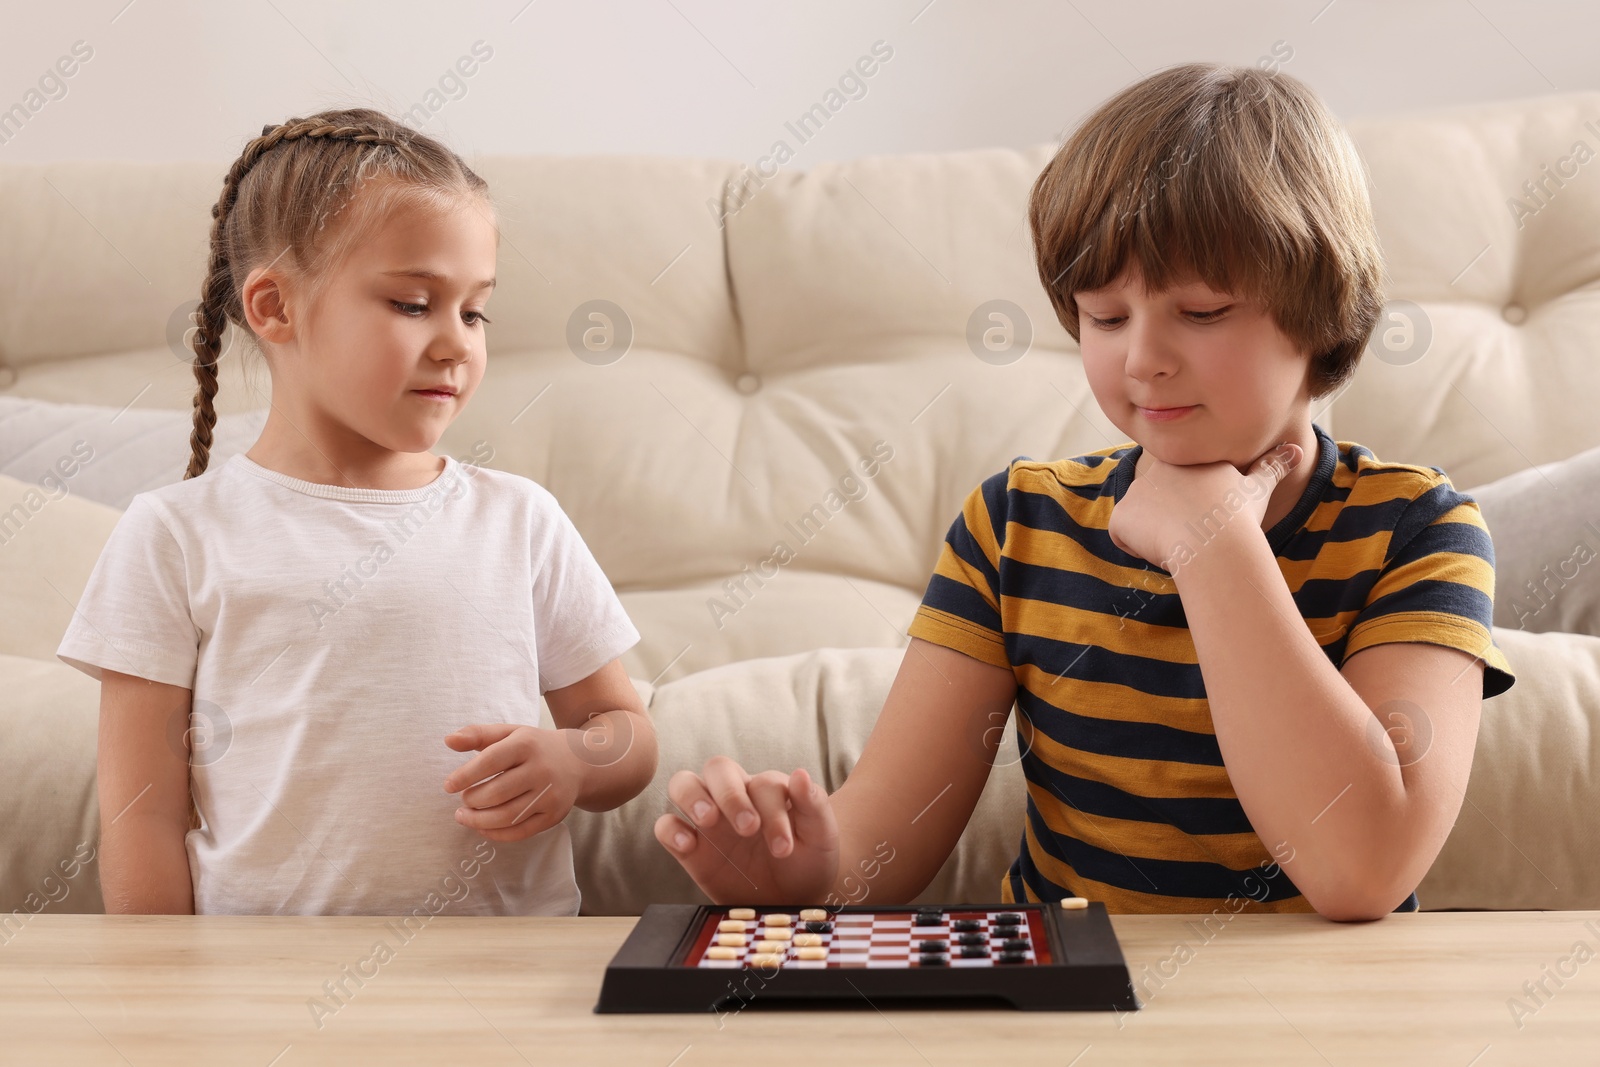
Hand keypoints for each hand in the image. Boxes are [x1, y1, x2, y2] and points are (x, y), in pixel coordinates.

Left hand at [444, 724, 581, 841]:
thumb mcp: (510, 733)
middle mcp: (541, 770)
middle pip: (497, 793)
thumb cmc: (535, 747)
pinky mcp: (554, 816)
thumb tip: (448, 740)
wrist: (580, 762)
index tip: (448, 785)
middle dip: (472, 800)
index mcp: (527, 744)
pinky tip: (483, 828)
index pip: (491, 761)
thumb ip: (478, 734)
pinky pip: (521, 831)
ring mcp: (550, 795)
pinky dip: (496, 834)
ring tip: (464, 816)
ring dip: (479, 821)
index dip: (465, 775)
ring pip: (507, 816)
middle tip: (463, 800)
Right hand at [653, 757, 840, 904]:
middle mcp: (735, 797)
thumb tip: (800, 774)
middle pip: (717, 768)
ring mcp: (708, 821)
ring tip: (708, 820)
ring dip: (692, 796)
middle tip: (748, 829)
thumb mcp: (821, 837)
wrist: (791, 900)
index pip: (763, 784)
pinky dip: (670, 830)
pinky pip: (665, 826)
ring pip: (684, 783)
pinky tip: (687, 844)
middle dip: (730, 794)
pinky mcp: (689, 847)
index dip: (773, 812)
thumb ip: (813, 805)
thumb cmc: (807, 863)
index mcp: (768, 790)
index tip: (784, 849)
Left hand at [1109, 441, 1301, 570]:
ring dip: (1154, 533)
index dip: (1190, 505)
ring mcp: (1134, 491)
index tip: (1205, 517)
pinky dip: (1136, 547)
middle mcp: (1154, 468)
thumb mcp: (1258, 488)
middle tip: (1196, 533)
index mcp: (1185, 458)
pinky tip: (1162, 550)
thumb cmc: (1239, 518)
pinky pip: (1122, 536)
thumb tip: (1298, 450)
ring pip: (1140, 519)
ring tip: (1181, 541)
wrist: (1216, 544)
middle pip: (1158, 502)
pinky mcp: (1120, 517)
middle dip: (1171, 519)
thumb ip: (1272, 467)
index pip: (1178, 484)